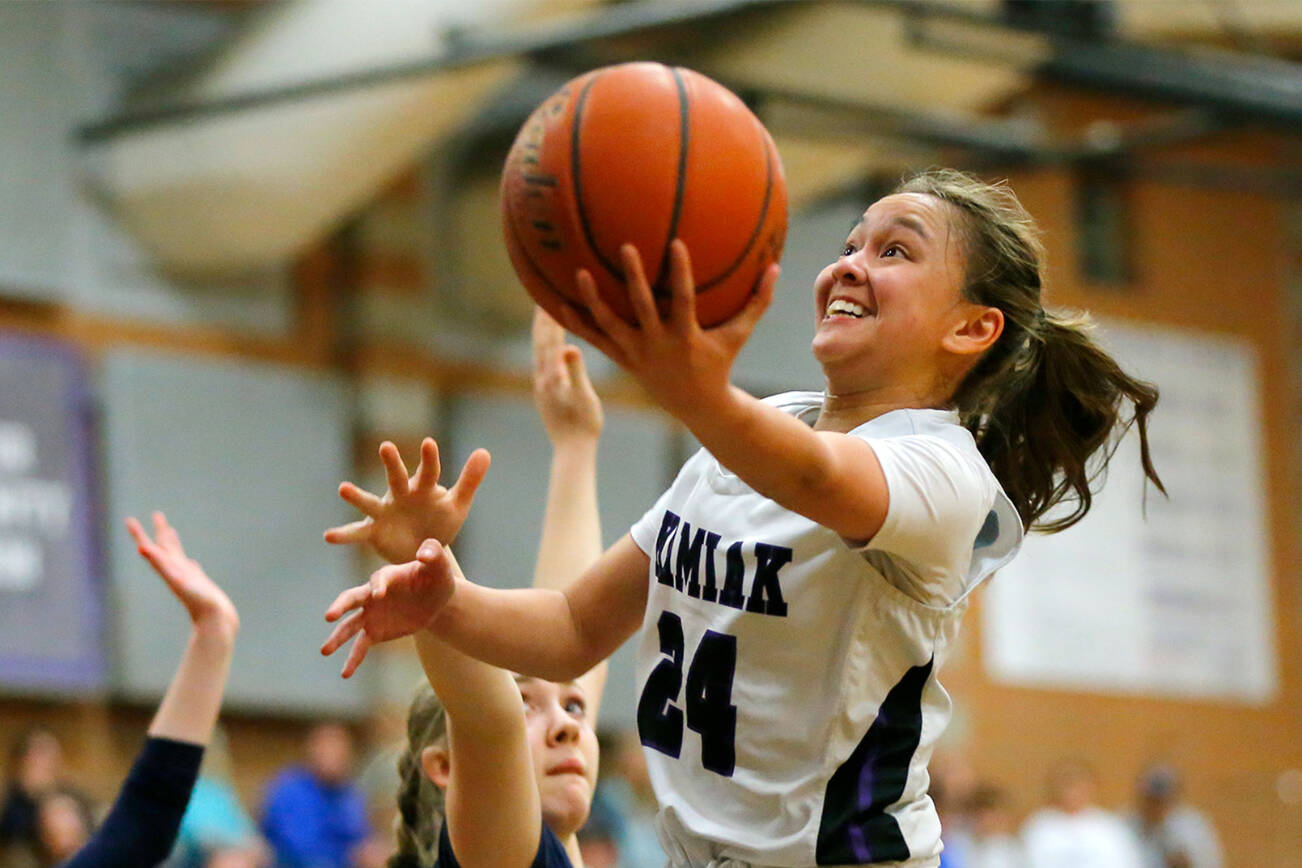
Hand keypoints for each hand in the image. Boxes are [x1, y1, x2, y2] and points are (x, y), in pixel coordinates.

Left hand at [127, 512, 238, 636]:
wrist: (216, 625)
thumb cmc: (200, 604)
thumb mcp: (179, 580)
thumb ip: (161, 564)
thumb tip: (142, 548)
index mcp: (169, 570)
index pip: (150, 548)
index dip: (140, 534)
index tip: (129, 520)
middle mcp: (176, 573)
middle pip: (164, 549)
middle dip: (158, 532)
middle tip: (157, 515)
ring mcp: (188, 579)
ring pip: (178, 557)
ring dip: (173, 543)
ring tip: (172, 531)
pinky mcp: (200, 586)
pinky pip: (191, 569)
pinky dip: (188, 562)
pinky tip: (191, 562)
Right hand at [320, 539, 456, 677]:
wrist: (436, 599)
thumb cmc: (436, 577)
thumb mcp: (440, 565)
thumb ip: (433, 554)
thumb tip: (423, 555)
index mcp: (386, 576)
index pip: (378, 580)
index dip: (379, 586)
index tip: (380, 594)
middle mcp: (372, 595)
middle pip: (351, 599)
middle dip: (340, 606)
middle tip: (329, 615)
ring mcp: (371, 614)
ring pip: (349, 626)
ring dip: (337, 638)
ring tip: (324, 651)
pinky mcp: (376, 632)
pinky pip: (361, 646)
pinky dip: (353, 659)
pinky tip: (345, 673)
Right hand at [325, 439, 490, 563]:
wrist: (425, 552)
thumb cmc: (440, 521)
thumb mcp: (457, 504)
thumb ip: (470, 479)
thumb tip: (485, 451)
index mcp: (424, 488)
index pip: (429, 471)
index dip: (430, 458)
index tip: (429, 443)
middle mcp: (401, 495)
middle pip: (397, 477)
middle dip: (392, 463)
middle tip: (387, 446)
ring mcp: (385, 512)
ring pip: (370, 502)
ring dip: (357, 496)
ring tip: (343, 488)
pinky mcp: (374, 531)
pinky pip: (357, 533)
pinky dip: (343, 535)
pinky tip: (328, 536)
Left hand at [533, 307, 602, 444]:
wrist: (572, 451)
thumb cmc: (584, 425)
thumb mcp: (584, 396)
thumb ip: (576, 371)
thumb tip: (569, 347)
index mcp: (552, 375)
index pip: (549, 337)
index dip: (549, 314)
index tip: (548, 293)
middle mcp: (542, 378)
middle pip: (539, 340)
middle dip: (541, 317)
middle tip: (540, 294)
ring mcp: (542, 386)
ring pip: (539, 351)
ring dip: (541, 331)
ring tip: (544, 314)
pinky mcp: (545, 393)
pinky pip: (543, 362)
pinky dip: (545, 347)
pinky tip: (550, 345)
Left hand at [547, 240, 778, 418]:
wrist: (696, 405)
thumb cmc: (719, 363)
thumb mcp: (739, 335)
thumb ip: (757, 302)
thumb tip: (775, 266)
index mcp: (686, 336)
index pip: (683, 299)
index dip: (680, 273)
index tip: (675, 243)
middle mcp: (657, 344)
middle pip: (642, 308)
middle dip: (633, 278)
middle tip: (624, 247)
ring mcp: (636, 353)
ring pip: (610, 324)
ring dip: (593, 300)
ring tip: (579, 272)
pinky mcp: (622, 359)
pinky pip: (596, 339)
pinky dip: (578, 323)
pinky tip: (557, 303)